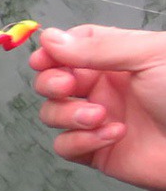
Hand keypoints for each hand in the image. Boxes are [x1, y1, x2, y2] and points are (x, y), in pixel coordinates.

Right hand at [30, 25, 165, 190]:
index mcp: (117, 59)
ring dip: (69, 115)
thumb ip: (97, 48)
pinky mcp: (96, 151)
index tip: (43, 58)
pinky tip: (114, 135)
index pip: (71, 48)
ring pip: (53, 114)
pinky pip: (66, 146)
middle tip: (67, 86)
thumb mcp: (148, 55)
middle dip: (51, 83)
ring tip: (100, 116)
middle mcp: (104, 88)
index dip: (53, 52)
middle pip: (53, 81)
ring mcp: (97, 119)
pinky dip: (82, 141)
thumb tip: (52, 38)